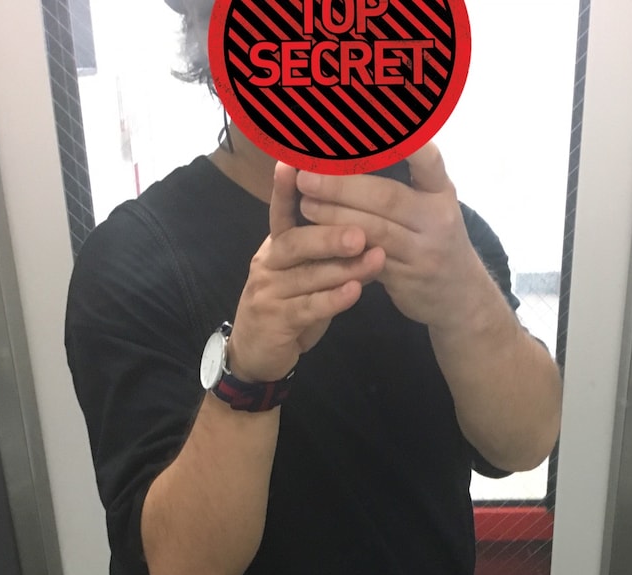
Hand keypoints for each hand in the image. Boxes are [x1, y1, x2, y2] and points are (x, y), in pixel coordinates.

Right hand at [228, 163, 386, 382]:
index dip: (287, 187)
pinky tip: (355, 291)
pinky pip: (308, 307)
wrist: (257, 356)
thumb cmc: (288, 309)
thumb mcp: (304, 277)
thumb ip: (326, 255)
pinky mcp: (275, 321)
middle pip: (296, 241)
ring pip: (307, 275)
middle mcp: (267, 264)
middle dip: (330, 233)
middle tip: (362, 230)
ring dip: (343, 267)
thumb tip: (365, 226)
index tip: (295, 160)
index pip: (281, 211)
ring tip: (374, 257)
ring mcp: (268, 292)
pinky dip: (333, 299)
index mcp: (275, 247)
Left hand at [295, 144, 490, 330]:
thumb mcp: (433, 204)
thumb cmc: (435, 239)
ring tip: (306, 205)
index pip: (426, 158)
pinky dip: (341, 248)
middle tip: (307, 177)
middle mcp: (437, 218)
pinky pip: (368, 260)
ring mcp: (424, 251)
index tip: (367, 125)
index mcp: (442, 190)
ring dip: (335, 216)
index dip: (403, 142)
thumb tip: (352, 148)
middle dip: (342, 185)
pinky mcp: (407, 279)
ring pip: (374, 230)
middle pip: (387, 196)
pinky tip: (319, 238)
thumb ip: (406, 178)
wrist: (460, 296)